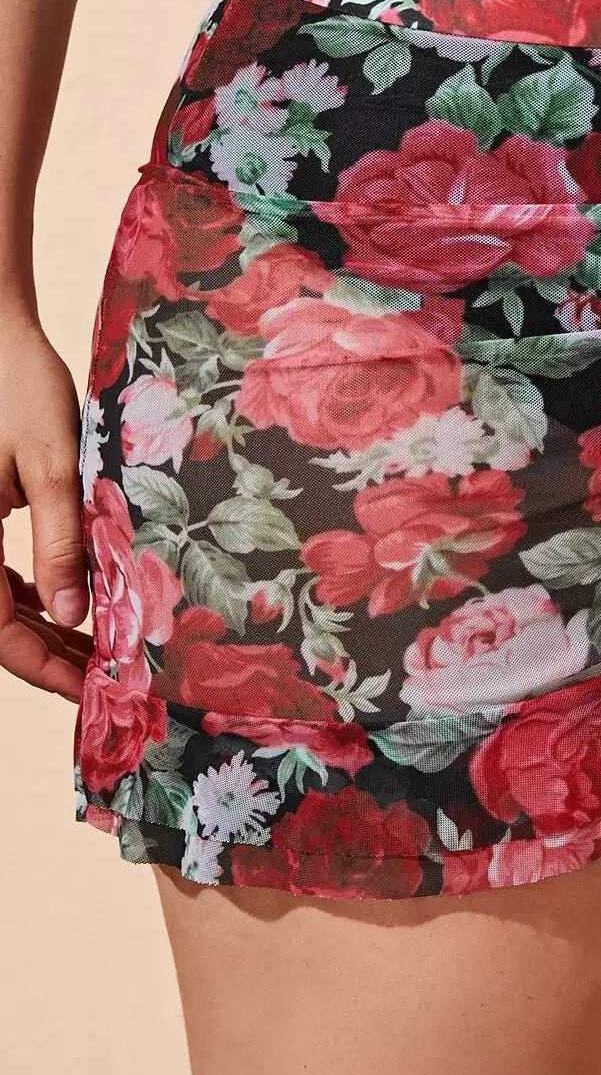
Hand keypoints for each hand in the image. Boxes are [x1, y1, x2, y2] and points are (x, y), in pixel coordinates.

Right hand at [0, 316, 93, 700]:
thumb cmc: (18, 385)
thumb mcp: (50, 466)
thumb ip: (60, 544)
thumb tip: (74, 616)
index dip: (44, 667)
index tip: (93, 689)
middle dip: (48, 654)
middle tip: (108, 676)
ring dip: (40, 629)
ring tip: (99, 649)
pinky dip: (28, 597)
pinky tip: (72, 609)